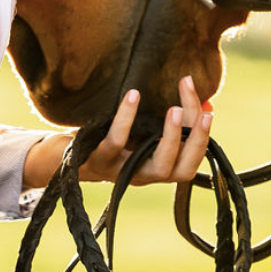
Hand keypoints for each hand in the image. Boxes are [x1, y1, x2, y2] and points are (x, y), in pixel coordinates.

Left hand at [21, 77, 212, 189]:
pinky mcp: (98, 161)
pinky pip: (114, 142)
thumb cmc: (107, 139)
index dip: (203, 140)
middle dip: (195, 142)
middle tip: (203, 114)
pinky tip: (133, 96)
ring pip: (155, 167)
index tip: (209, 109)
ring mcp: (122, 171)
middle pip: (179, 170)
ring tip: (174, 109)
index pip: (190, 161)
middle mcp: (143, 176)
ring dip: (171, 138)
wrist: (61, 158)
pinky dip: (125, 119)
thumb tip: (206, 102)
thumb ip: (171, 119)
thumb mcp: (141, 129)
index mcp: (156, 168)